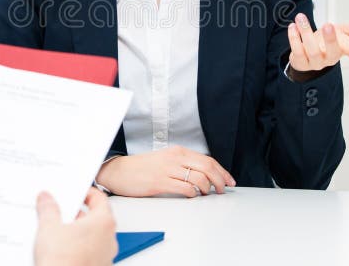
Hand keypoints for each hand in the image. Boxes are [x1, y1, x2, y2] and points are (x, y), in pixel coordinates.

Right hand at [34, 188, 117, 265]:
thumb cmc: (63, 261)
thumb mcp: (49, 227)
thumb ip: (48, 208)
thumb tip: (46, 198)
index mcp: (104, 222)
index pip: (99, 198)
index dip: (85, 192)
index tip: (75, 192)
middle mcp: (110, 238)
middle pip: (96, 217)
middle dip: (78, 214)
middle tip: (62, 211)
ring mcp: (106, 255)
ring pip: (93, 237)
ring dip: (78, 232)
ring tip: (58, 231)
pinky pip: (90, 252)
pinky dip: (78, 248)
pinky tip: (62, 250)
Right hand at [95, 146, 236, 197]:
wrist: (119, 171)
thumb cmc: (142, 168)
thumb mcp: (166, 159)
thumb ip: (183, 164)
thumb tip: (204, 175)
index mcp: (178, 151)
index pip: (208, 160)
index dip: (222, 171)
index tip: (229, 180)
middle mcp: (175, 158)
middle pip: (207, 168)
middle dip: (220, 181)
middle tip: (223, 190)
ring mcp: (168, 170)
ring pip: (199, 179)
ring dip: (208, 189)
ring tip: (207, 194)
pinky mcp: (160, 183)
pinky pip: (185, 189)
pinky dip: (193, 195)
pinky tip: (192, 197)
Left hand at [288, 13, 348, 72]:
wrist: (309, 53)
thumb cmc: (329, 41)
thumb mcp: (344, 33)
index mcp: (343, 51)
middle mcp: (329, 58)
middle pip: (332, 52)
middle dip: (330, 39)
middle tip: (328, 25)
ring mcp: (315, 62)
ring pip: (311, 50)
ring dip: (306, 33)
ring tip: (301, 18)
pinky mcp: (300, 61)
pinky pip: (297, 51)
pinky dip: (294, 38)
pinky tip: (292, 26)